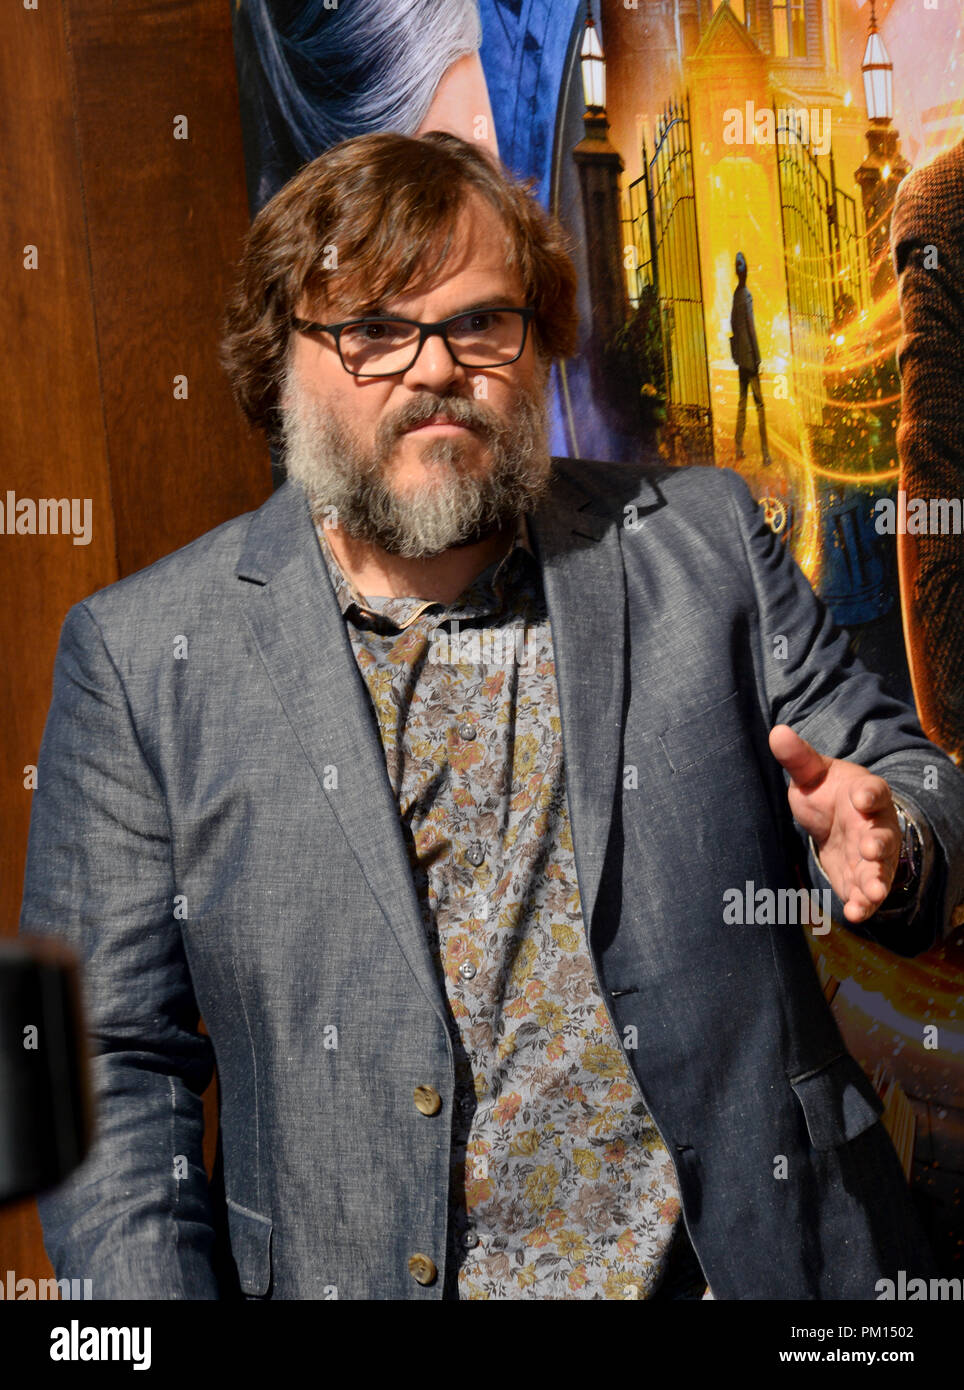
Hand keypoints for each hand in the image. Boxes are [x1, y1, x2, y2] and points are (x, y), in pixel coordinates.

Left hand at [768, 724, 900, 923]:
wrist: (839, 821)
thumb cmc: (828, 793)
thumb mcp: (813, 774)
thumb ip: (798, 758)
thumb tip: (777, 732)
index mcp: (865, 794)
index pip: (873, 791)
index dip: (868, 794)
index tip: (860, 797)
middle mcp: (875, 826)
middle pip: (882, 835)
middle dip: (878, 844)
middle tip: (870, 850)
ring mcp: (873, 856)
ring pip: (879, 869)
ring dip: (876, 881)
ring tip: (872, 893)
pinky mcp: (862, 879)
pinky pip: (867, 894)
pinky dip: (864, 904)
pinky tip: (855, 913)